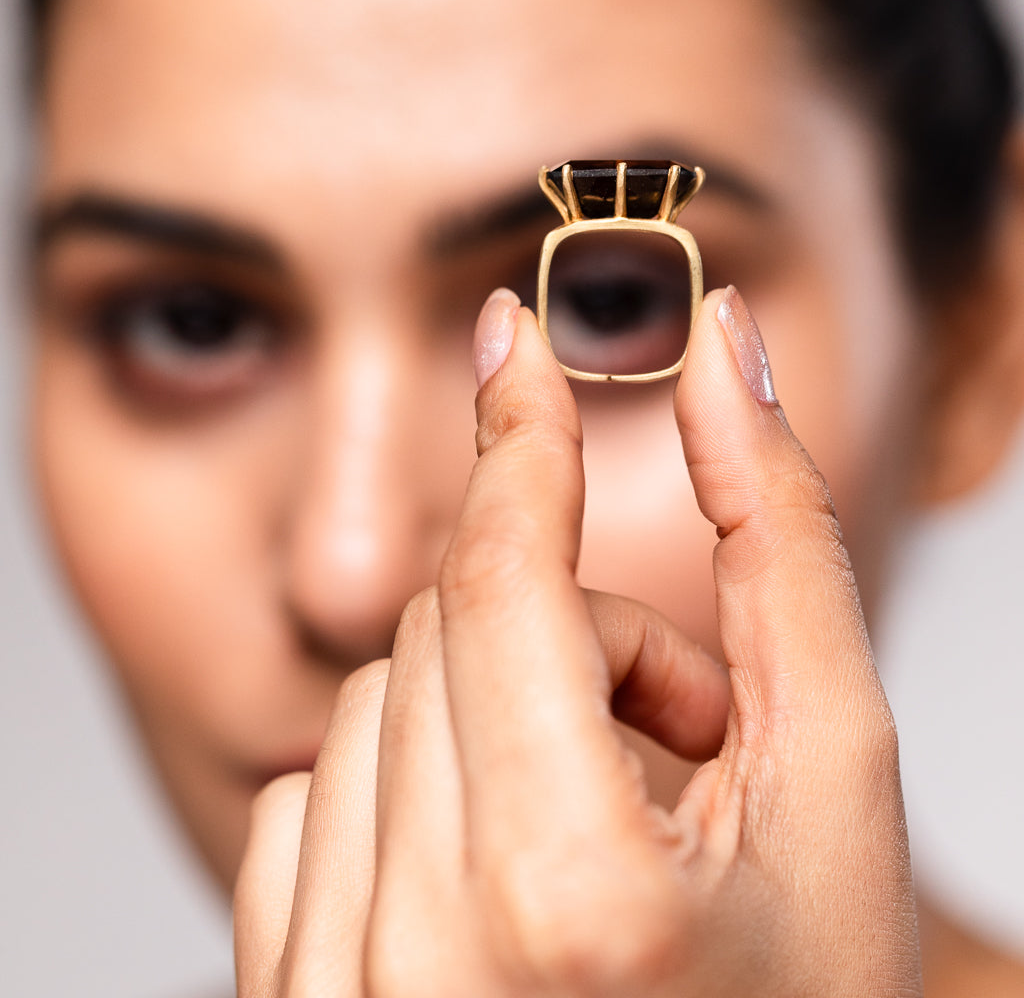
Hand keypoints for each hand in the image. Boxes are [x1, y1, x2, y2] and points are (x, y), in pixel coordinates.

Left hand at [234, 286, 921, 995]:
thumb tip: (720, 354)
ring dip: (496, 707)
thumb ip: (778, 544)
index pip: (506, 579)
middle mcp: (422, 961)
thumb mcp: (832, 770)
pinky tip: (490, 865)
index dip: (522, 436)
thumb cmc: (808, 997)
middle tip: (674, 738)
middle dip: (575, 637)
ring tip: (597, 820)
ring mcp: (337, 993)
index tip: (513, 338)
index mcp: (568, 898)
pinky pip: (307, 788)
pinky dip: (404, 779)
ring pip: (375, 695)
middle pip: (449, 627)